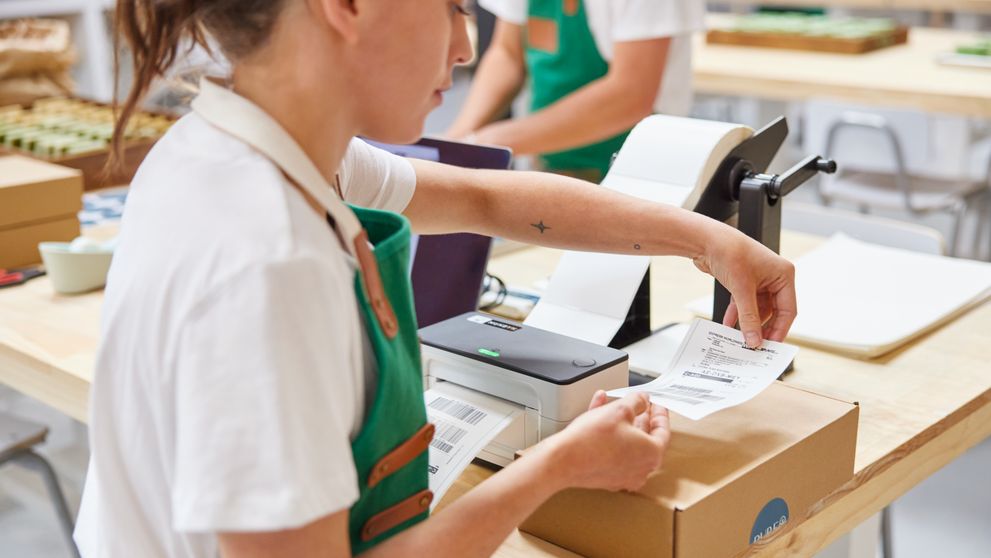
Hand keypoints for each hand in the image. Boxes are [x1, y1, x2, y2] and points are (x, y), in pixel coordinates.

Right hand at [542, 391, 669, 492]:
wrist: (563, 460)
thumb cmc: (591, 439)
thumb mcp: (620, 409)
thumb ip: (637, 402)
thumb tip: (643, 400)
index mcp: (651, 454)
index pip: (663, 431)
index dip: (659, 413)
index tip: (656, 405)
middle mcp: (641, 469)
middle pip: (646, 439)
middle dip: (641, 418)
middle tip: (639, 405)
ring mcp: (623, 475)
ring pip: (628, 444)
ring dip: (623, 423)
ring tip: (613, 405)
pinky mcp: (607, 476)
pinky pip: (614, 451)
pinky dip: (610, 434)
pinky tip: (599, 414)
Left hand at [693, 231, 796, 346]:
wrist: (706, 239)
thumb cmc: (730, 253)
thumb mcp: (742, 290)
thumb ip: (749, 318)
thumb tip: (754, 341)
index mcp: (784, 275)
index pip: (788, 310)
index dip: (780, 330)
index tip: (770, 346)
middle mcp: (774, 277)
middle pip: (774, 311)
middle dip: (763, 328)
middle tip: (755, 346)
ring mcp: (759, 280)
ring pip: (757, 309)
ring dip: (748, 323)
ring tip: (740, 339)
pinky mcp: (744, 282)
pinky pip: (744, 304)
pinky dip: (737, 314)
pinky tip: (729, 326)